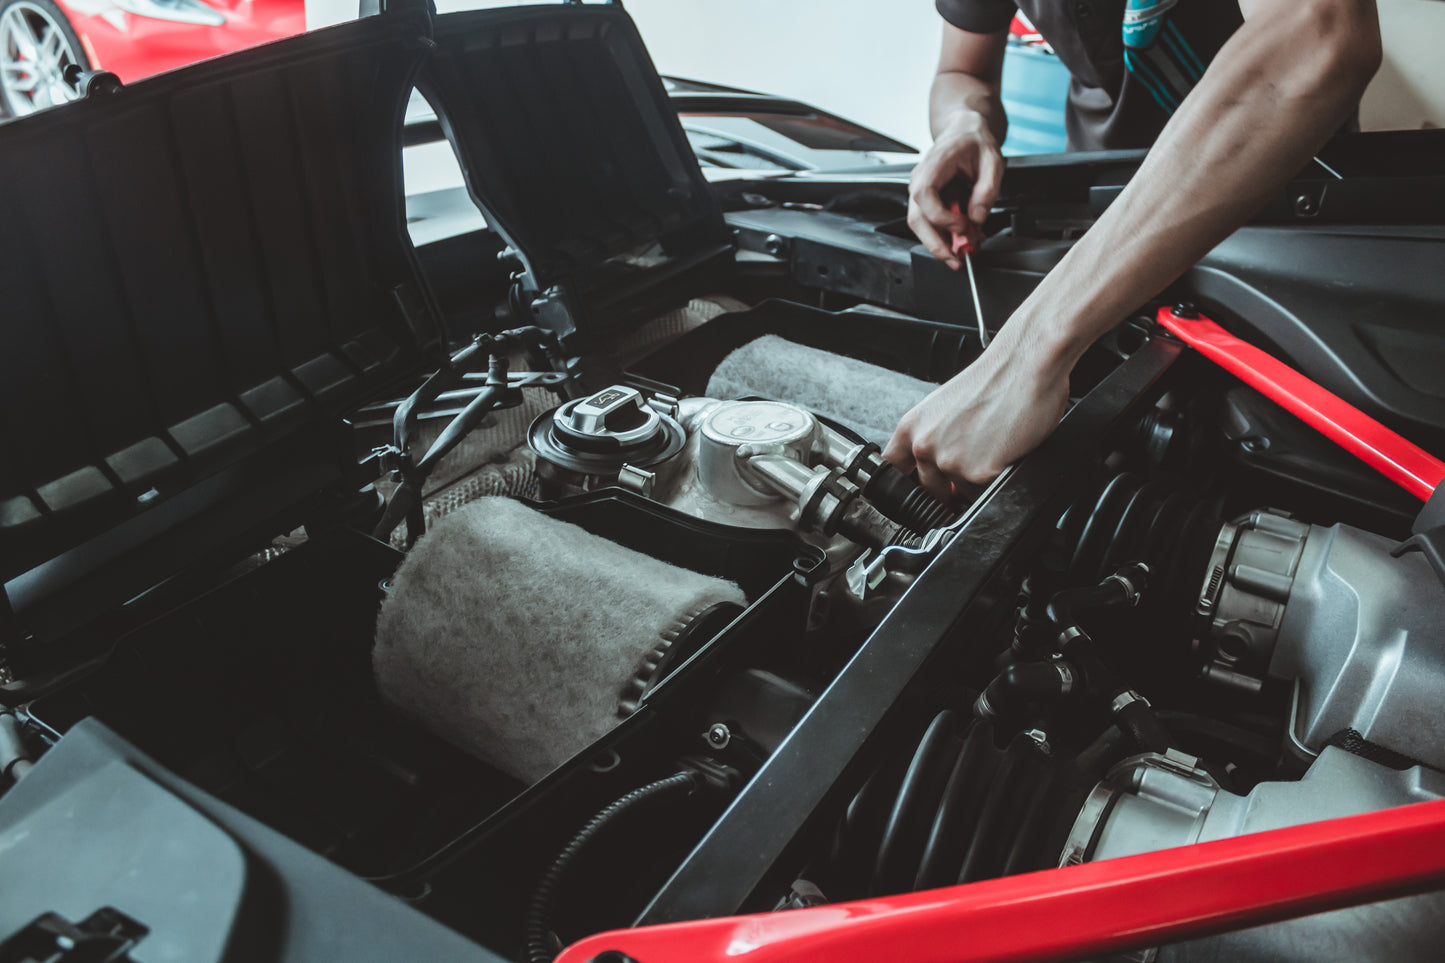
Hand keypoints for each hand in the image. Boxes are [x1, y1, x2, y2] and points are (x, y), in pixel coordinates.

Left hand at [884, 338, 1069, 497]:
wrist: (1028, 363)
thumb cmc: (996, 380)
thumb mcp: (947, 409)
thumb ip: (936, 444)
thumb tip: (942, 482)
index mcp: (911, 427)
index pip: (891, 471)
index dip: (906, 485)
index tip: (916, 490)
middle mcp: (924, 445)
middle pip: (929, 490)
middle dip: (950, 486)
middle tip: (976, 459)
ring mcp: (950, 462)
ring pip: (962, 495)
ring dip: (978, 483)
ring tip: (994, 449)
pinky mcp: (979, 474)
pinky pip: (987, 496)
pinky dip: (999, 481)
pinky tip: (1006, 454)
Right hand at [907, 113, 1002, 269]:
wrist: (965, 132)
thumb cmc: (975, 142)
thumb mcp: (993, 161)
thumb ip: (987, 189)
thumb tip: (977, 217)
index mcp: (934, 164)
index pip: (924, 196)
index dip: (942, 218)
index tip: (964, 227)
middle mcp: (920, 179)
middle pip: (916, 219)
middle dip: (936, 244)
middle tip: (958, 259)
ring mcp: (920, 191)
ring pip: (920, 225)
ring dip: (940, 243)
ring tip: (964, 251)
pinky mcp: (926, 202)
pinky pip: (930, 223)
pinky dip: (945, 236)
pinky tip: (963, 238)